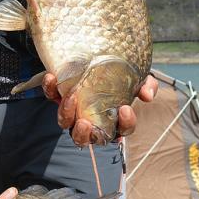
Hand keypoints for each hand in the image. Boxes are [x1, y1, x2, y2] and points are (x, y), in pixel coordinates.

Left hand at [42, 73, 158, 145]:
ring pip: (65, 123)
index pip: (121, 131)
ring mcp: (74, 111)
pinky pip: (52, 96)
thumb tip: (147, 95)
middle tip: (86, 123)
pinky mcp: (59, 96)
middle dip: (84, 134)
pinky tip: (52, 76)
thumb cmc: (122, 76)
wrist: (100, 59)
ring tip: (71, 97)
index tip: (125, 108)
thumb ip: (147, 85)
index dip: (124, 124)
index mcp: (113, 121)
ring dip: (66, 113)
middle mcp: (91, 121)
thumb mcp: (139, 78)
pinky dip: (50, 88)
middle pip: (85, 138)